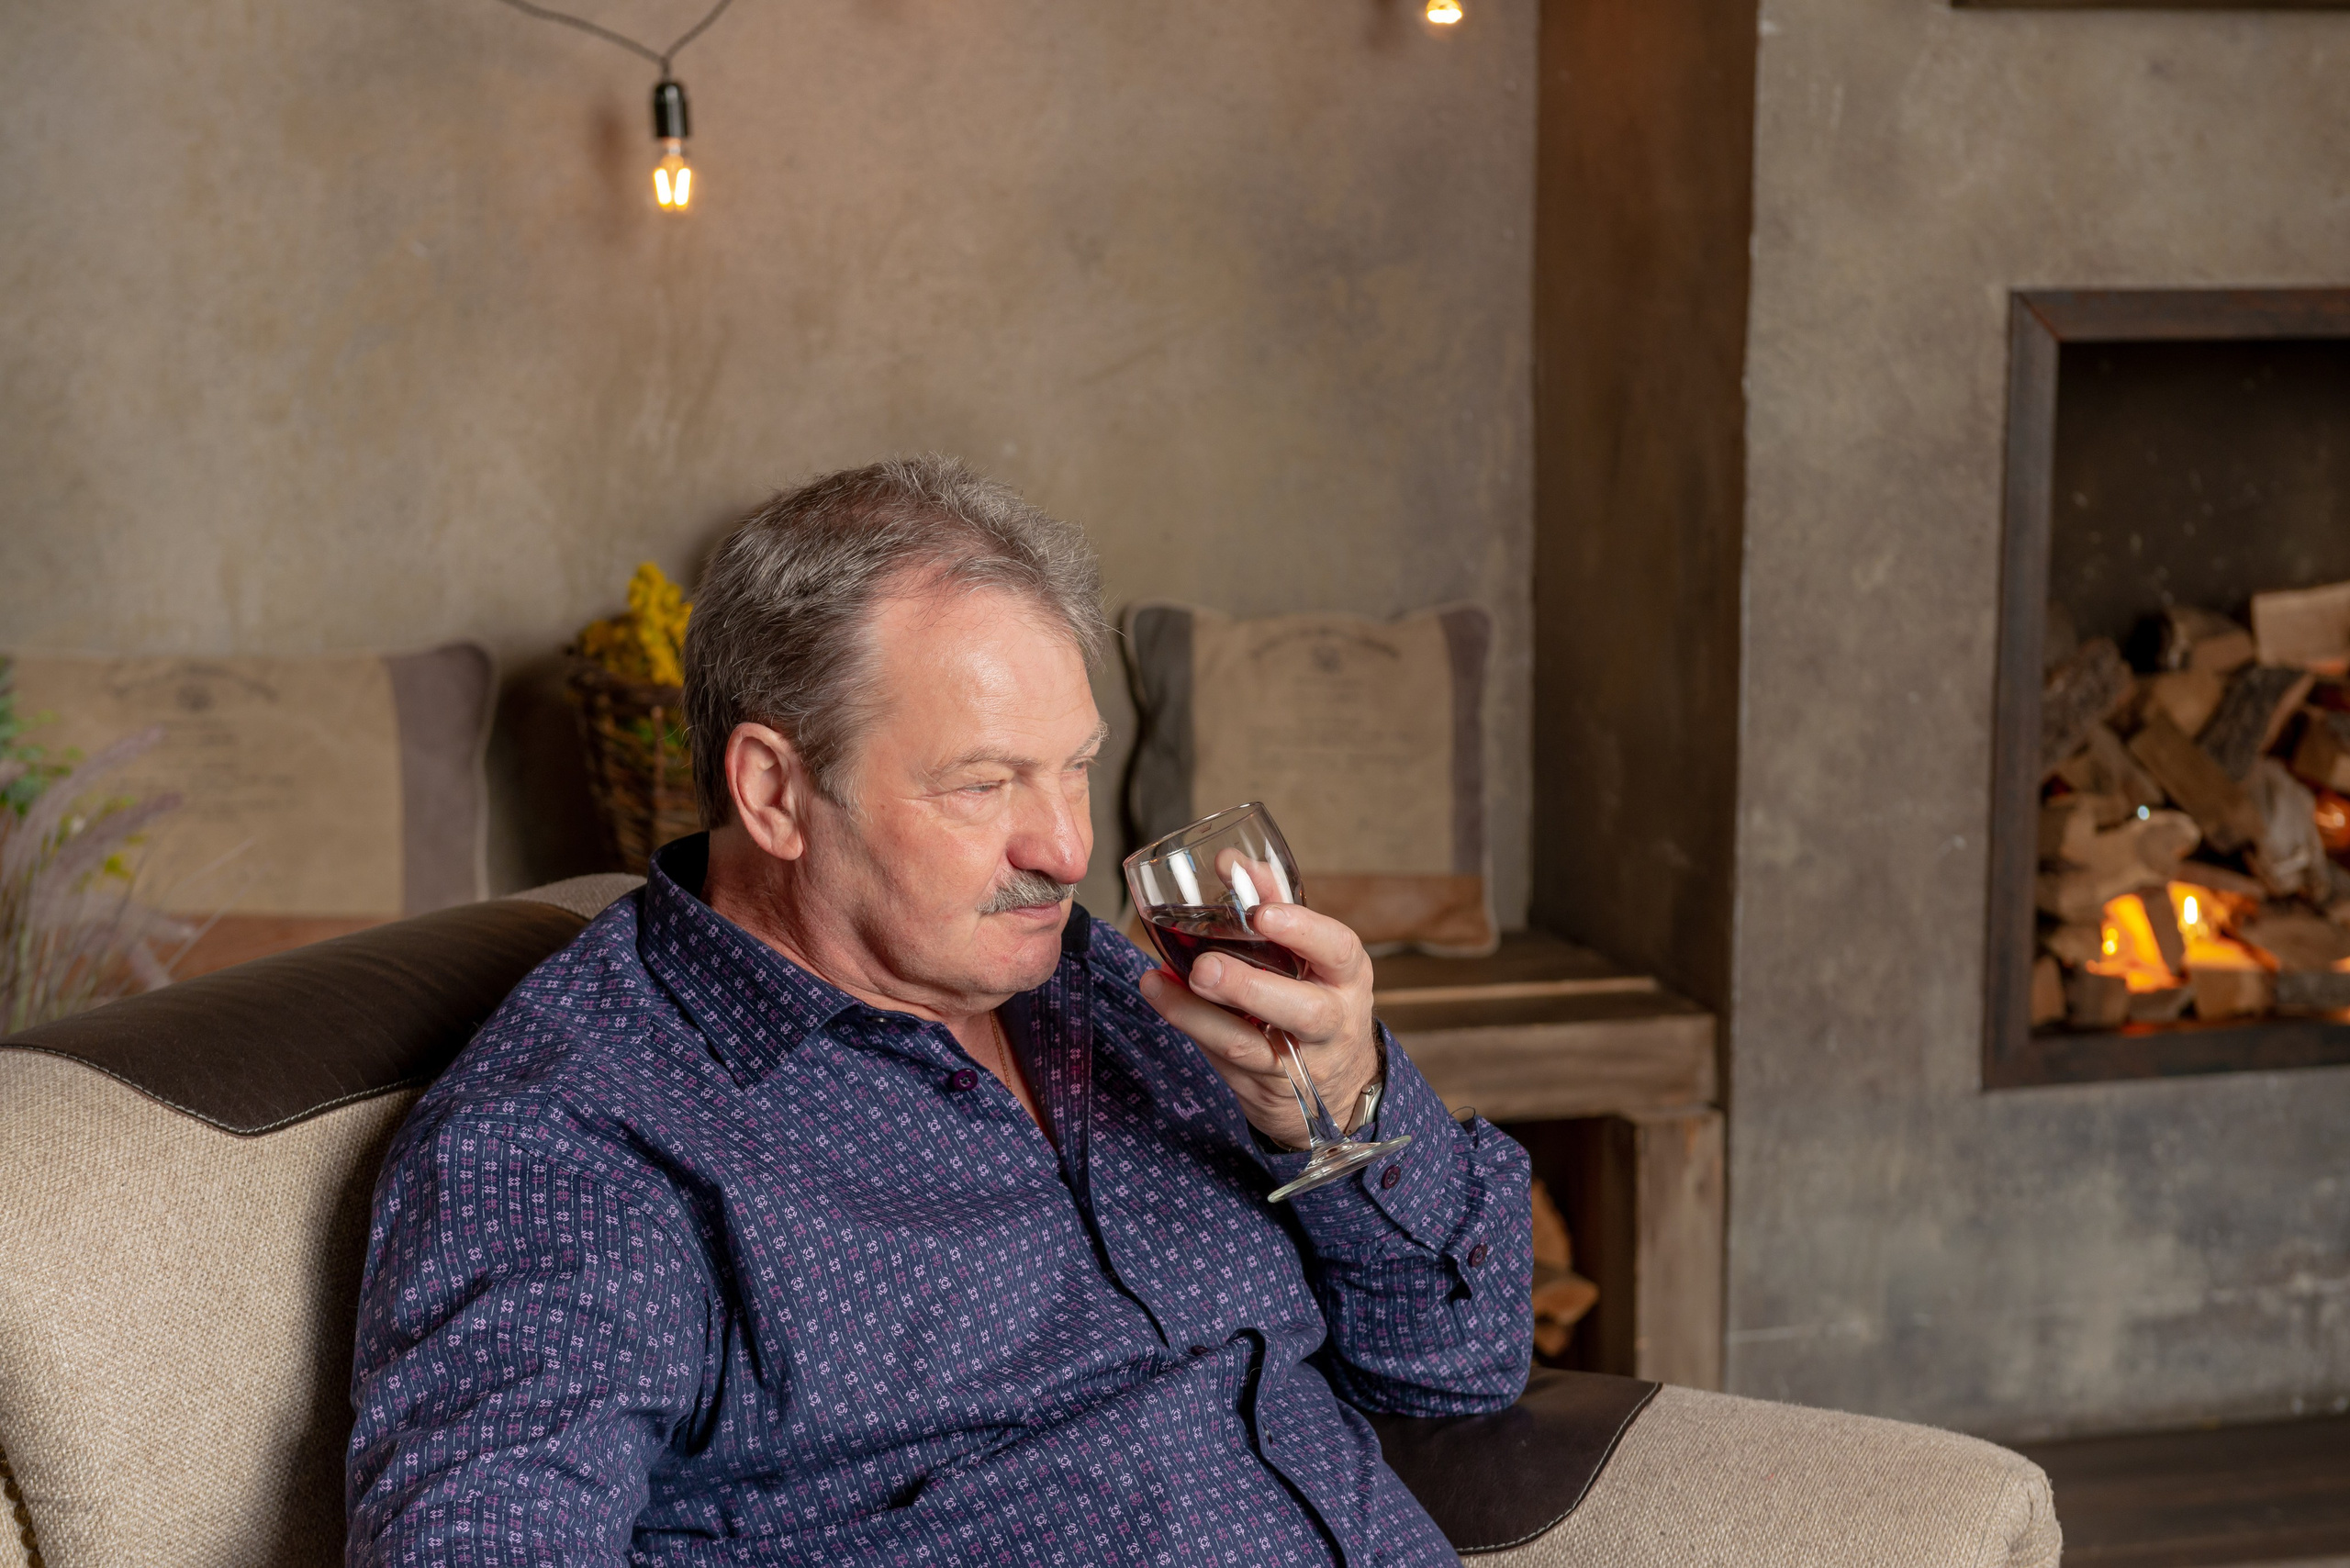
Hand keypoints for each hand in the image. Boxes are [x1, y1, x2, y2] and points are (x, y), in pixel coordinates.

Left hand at [1138, 902, 1381, 1148]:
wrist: (1338, 1083)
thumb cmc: (1318, 993)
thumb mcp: (1312, 952)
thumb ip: (1275, 902)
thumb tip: (1232, 861)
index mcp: (1347, 975)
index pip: (1337, 950)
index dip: (1302, 931)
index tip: (1263, 913)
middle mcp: (1332, 1021)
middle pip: (1303, 1011)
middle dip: (1249, 987)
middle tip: (1205, 966)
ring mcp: (1298, 1061)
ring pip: (1249, 1045)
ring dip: (1199, 1015)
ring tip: (1160, 983)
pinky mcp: (1262, 1085)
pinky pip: (1221, 1059)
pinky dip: (1188, 1026)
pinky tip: (1160, 996)